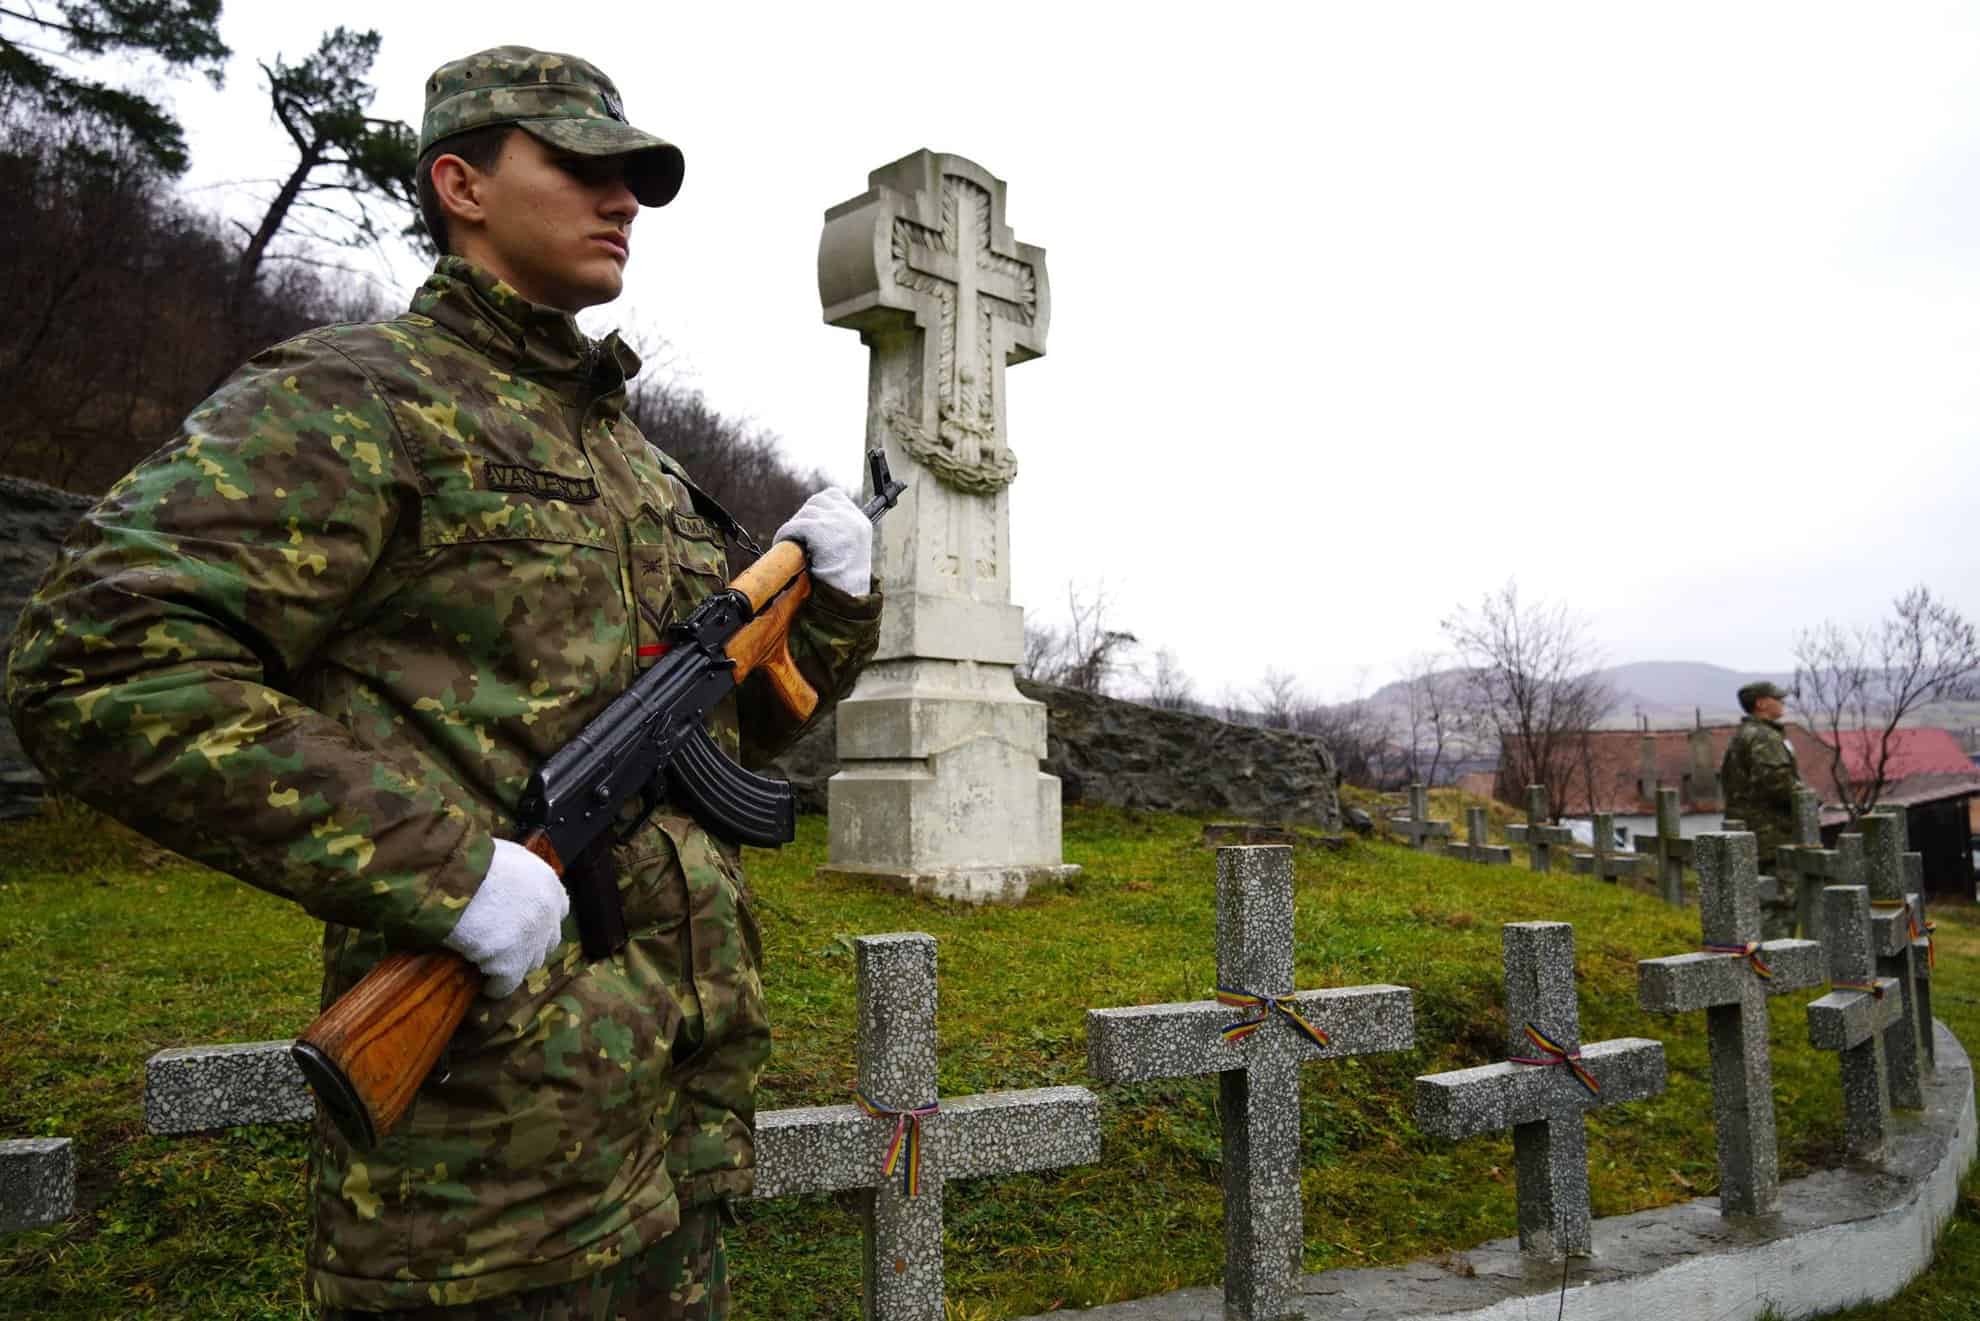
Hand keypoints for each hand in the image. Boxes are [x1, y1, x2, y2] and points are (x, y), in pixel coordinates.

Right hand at [443, 838, 570, 997]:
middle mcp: (548, 914)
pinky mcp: (510, 961)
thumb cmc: (474, 858)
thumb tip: (511, 883)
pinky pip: (506, 985)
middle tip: (505, 947)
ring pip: (530, 964)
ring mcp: (532, 939)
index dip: (539, 919)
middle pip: (547, 941)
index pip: (559, 911)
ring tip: (492, 965)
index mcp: (550, 885)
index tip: (522, 923)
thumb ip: (520, 873)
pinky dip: (495, 987)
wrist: (456, 875)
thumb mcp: (509, 855)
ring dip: (514, 965)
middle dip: (530, 945)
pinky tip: (484, 986)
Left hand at [774, 487, 871, 594]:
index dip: (818, 506)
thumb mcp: (851, 548)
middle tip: (797, 533)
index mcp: (861, 522)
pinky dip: (786, 533)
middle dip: (804, 516)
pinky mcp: (821, 531)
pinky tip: (782, 541)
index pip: (833, 496)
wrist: (846, 596)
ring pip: (805, 513)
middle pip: (817, 501)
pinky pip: (796, 525)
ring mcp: (838, 524)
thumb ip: (840, 529)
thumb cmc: (845, 579)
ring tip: (790, 539)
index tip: (810, 520)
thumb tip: (814, 516)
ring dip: (794, 526)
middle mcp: (852, 519)